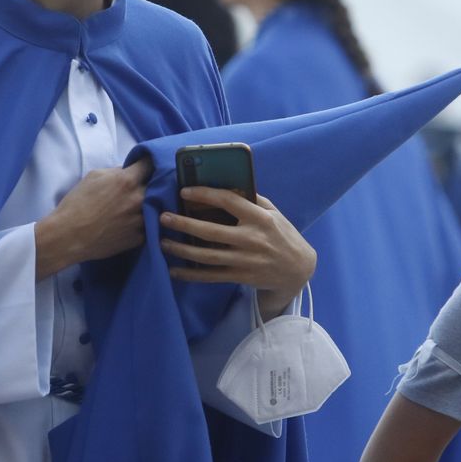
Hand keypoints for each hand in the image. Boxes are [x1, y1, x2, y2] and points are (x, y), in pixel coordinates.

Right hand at [35, 159, 151, 279]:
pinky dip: (144, 223)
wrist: (68, 236)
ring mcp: (141, 220)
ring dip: (151, 204)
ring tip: (138, 206)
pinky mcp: (139, 238)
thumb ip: (115, 171)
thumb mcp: (93, 177)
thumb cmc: (77, 204)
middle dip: (153, 183)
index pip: (150, 164)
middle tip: (145, 185)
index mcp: (127, 181)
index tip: (146, 166)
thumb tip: (128, 171)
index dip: (148, 163)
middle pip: (158, 185)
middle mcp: (139, 199)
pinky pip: (148, 226)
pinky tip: (132, 223)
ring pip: (156, 207)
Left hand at [158, 189, 315, 319]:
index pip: (228, 201)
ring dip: (182, 249)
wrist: (298, 269)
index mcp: (260, 218)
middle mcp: (252, 239)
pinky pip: (211, 276)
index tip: (184, 191)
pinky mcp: (241, 277)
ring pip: (207, 256)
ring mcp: (246, 261)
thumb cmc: (282, 234)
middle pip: (211, 231)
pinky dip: (191, 274)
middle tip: (163, 218)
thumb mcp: (274, 212)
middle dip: (184, 224)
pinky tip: (174, 271)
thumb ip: (252, 200)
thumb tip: (224, 184)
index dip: (204, 195)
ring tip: (162, 242)